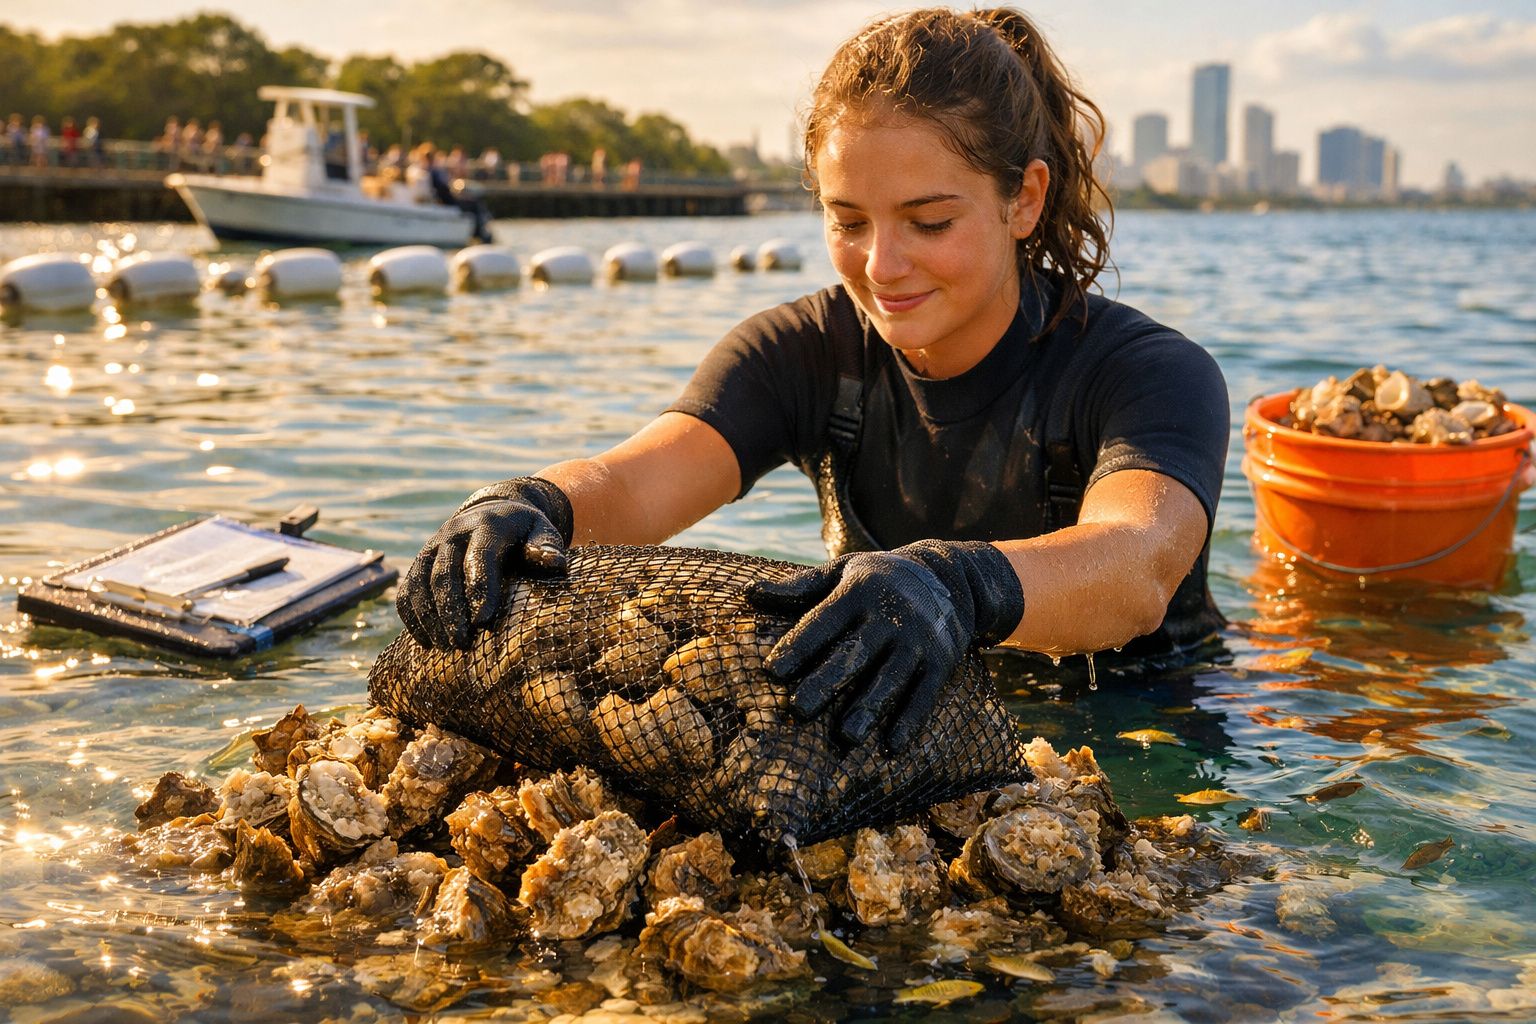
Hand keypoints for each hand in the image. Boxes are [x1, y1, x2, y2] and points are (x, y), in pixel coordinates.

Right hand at [397, 477, 573, 649]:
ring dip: (430, 618)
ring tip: (447, 647)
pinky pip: (407, 591)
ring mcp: (431, 548)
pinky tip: (427, 642)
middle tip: (463, 643)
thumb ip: (546, 547)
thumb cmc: (524, 533)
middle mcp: (453, 533)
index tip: (484, 622)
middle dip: (451, 612)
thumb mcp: (541, 532)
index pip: (479, 557)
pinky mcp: (419, 563)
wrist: (493, 513)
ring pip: (420, 584)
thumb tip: (555, 564)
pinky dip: (413, 617)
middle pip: (444, 574)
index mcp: (486, 526)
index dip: (480, 589)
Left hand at [747, 540, 1022, 752]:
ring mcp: (919, 639)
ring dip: (869, 707)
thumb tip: (748, 592)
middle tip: (799, 709)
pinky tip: (893, 747)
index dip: (798, 645)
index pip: (823, 620)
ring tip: (847, 737)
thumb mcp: (842, 571)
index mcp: (859, 591)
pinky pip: (925, 694)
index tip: (771, 670)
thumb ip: (799, 586)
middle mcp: (890, 614)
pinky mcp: (942, 661)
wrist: (949, 576)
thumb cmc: (878, 578)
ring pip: (890, 678)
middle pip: (855, 652)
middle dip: (828, 680)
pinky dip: (911, 720)